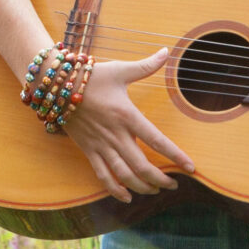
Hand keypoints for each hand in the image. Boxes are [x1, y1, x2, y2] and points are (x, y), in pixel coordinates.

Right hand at [60, 50, 196, 201]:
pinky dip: (115, 190)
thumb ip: (146, 66)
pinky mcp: (89, 150)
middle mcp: (115, 134)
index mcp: (127, 116)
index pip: (157, 140)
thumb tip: (166, 52)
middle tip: (174, 184)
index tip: (190, 167)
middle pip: (142, 166)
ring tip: (156, 190)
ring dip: (142, 187)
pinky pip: (103, 175)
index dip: (175, 155)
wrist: (57, 85)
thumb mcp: (120, 70)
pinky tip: (127, 197)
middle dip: (161, 179)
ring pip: (124, 175)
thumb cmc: (92, 77)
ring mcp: (101, 145)